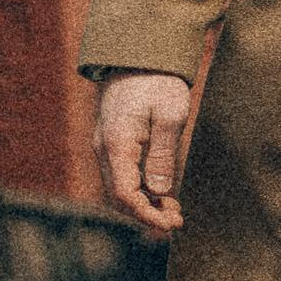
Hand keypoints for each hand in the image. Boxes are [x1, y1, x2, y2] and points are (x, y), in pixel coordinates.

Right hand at [94, 71, 194, 235]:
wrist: (138, 55)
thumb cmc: (158, 82)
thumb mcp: (170, 115)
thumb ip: (164, 155)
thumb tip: (160, 192)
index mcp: (116, 143)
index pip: (124, 194)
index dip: (146, 215)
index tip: (171, 225)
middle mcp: (104, 148)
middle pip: (117, 197)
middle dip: (145, 214)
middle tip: (177, 220)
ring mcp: (105, 146)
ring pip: (118, 189)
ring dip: (143, 204)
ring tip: (173, 210)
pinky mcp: (112, 144)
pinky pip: (120, 176)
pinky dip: (139, 191)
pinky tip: (161, 194)